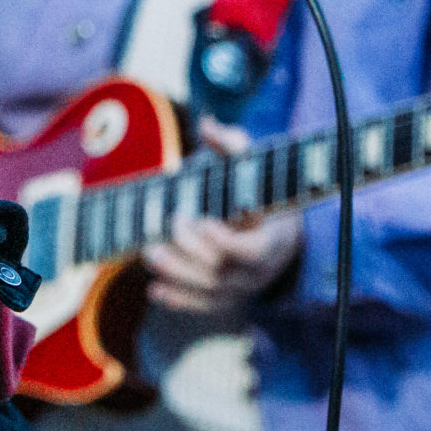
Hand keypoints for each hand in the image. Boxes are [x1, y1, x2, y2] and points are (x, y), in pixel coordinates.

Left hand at [145, 119, 304, 314]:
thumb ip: (234, 145)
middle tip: (169, 224)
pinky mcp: (228, 297)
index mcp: (275, 238)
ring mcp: (244, 287)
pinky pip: (203, 306)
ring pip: (209, 292)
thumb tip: (206, 125)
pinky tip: (154, 290)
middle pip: (223, 272)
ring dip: (177, 275)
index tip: (201, 222)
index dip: (226, 242)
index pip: (252, 251)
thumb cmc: (263, 191)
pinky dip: (179, 300)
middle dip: (191, 251)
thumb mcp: (256, 166)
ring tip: (150, 254)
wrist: (280, 230)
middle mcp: (261, 269)